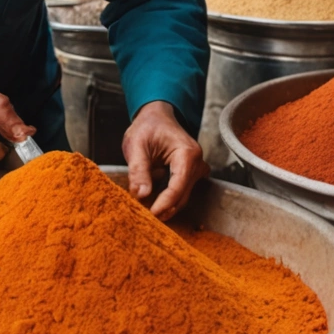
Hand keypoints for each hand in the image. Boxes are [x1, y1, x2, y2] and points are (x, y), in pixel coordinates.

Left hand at [122, 100, 206, 219]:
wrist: (156, 117)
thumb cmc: (148, 127)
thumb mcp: (136, 144)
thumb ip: (138, 170)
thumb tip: (141, 195)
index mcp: (187, 153)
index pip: (178, 187)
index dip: (165, 203)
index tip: (151, 214)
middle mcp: (197, 162)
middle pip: (182, 195)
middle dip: (164, 207)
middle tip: (144, 216)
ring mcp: (197, 169)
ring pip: (183, 196)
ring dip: (165, 204)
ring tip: (146, 209)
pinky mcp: (192, 173)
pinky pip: (182, 192)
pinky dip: (168, 198)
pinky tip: (154, 201)